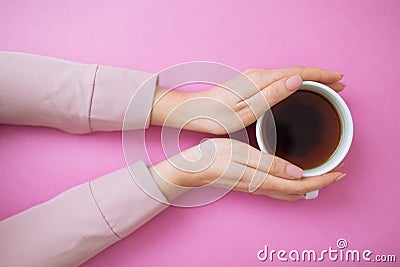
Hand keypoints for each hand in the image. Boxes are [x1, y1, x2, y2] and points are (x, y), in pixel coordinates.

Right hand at [149, 138, 344, 201]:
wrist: (195, 168)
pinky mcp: (252, 183)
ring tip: (320, 173)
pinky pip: (280, 188)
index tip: (339, 172)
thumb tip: (297, 172)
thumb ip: (271, 165)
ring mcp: (258, 187)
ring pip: (291, 191)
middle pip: (300, 191)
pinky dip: (294, 184)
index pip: (302, 185)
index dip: (323, 181)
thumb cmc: (216, 159)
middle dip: (320, 184)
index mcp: (264, 180)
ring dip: (309, 184)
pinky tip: (293, 174)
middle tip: (335, 172)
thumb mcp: (243, 156)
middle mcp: (264, 187)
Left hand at [151, 66, 344, 133]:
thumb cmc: (218, 116)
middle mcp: (258, 75)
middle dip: (319, 77)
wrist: (194, 112)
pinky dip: (294, 83)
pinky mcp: (249, 84)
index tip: (339, 80)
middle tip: (338, 85)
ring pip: (288, 75)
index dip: (321, 76)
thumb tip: (296, 80)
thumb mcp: (247, 111)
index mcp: (261, 81)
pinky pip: (279, 80)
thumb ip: (272, 95)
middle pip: (296, 72)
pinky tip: (298, 89)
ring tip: (324, 87)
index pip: (298, 73)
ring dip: (308, 79)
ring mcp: (253, 79)